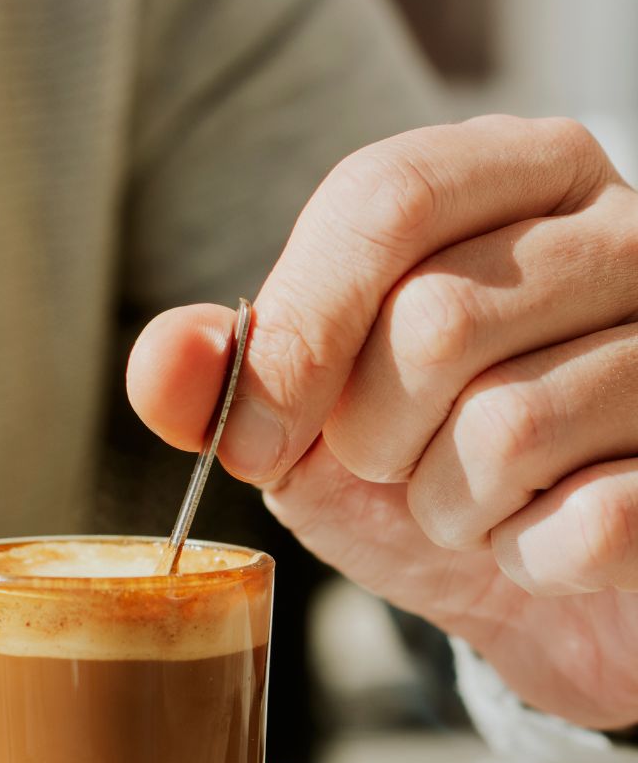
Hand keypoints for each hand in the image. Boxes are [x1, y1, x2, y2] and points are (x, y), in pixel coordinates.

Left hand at [128, 116, 637, 729]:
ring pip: (508, 431)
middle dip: (374, 439)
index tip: (252, 439)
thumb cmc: (410, 476)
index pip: (386, 199)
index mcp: (507, 181)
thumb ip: (230, 380)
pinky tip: (542, 542)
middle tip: (398, 464)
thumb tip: (168, 360)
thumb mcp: (300, 420)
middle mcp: (614, 235)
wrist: (520, 581)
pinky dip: (528, 560)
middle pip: (437, 321)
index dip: (301, 330)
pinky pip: (588, 524)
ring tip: (471, 503)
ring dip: (448, 509)